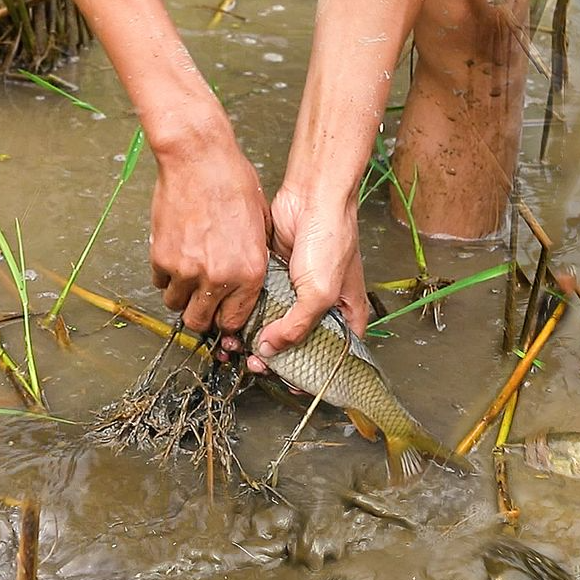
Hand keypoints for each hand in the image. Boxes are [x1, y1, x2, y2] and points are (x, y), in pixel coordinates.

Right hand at [149, 140, 270, 334]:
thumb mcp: (261, 228)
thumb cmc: (233, 184)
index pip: (233, 320)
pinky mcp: (161, 257)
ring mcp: (187, 270)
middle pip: (200, 321)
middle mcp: (219, 278)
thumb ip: (253, 262)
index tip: (222, 314)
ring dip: (181, 296)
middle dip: (201, 315)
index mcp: (249, 272)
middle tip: (201, 301)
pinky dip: (165, 277)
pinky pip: (159, 282)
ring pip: (176, 305)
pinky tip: (175, 259)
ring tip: (188, 277)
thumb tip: (247, 283)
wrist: (199, 160)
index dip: (226, 320)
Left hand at [246, 187, 367, 373]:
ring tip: (239, 346)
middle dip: (276, 357)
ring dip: (258, 338)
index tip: (287, 382)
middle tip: (256, 364)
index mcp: (346, 314)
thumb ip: (296, 326)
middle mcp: (323, 307)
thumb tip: (269, 351)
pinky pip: (262, 304)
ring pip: (277, 325)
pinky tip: (234, 323)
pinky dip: (249, 315)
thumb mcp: (319, 293)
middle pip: (300, 344)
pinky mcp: (278, 278)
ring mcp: (299, 293)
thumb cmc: (331, 239)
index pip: (332, 355)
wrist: (312, 198)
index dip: (311, 371)